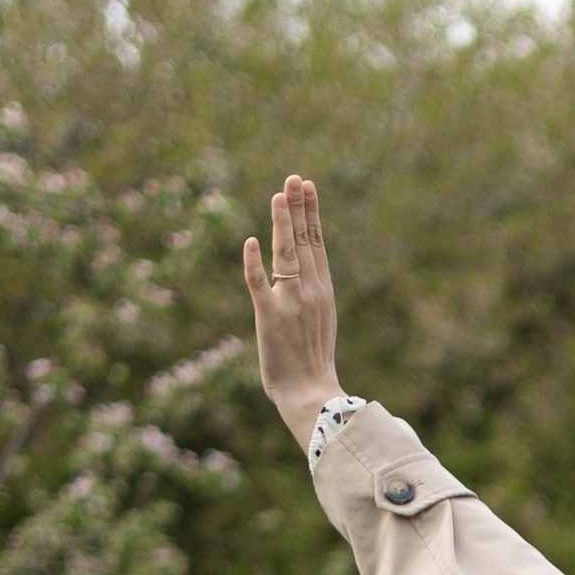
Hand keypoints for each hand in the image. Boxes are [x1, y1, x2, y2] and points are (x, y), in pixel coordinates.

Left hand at [242, 172, 340, 443]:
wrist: (312, 396)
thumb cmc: (313, 366)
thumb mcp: (318, 322)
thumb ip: (309, 296)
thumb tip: (301, 276)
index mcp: (322, 291)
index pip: (316, 243)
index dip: (310, 213)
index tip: (306, 186)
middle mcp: (309, 291)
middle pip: (303, 241)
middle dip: (298, 207)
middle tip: (293, 178)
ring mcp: (290, 303)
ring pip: (286, 255)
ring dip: (282, 224)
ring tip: (278, 195)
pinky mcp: (270, 317)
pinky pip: (259, 285)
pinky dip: (254, 263)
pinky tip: (251, 241)